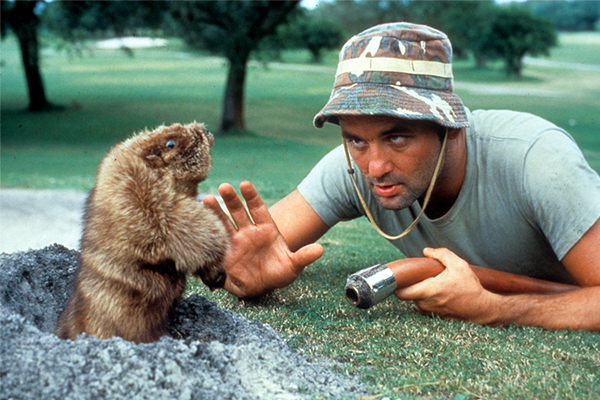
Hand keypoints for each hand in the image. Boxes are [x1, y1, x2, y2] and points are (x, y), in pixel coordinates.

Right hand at [203, 181, 323, 298]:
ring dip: (216, 211)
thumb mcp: (293, 266)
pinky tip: (198, 219)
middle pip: (239, 211)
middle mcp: (249, 230)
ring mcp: (235, 240)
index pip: (258, 208)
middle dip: (232, 199)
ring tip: (206, 199)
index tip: (245, 184)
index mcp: (266, 228)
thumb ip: (303, 256)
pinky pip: (215, 239)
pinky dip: (207, 230)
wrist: (261, 288)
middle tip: (224, 187)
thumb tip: (320, 249)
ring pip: (224, 221)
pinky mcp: (224, 252)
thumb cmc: (278, 273)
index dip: (251, 196)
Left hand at [394, 247, 496, 322]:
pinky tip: (439, 293)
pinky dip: (428, 300)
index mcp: (428, 290)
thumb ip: (442, 254)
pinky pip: (426, 307)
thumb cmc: (471, 287)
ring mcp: (431, 312)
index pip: (400, 292)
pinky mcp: (436, 317)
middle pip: (407, 295)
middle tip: (417, 278)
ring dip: (419, 294)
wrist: (482, 308)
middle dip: (409, 286)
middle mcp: (427, 304)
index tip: (399, 277)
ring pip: (416, 301)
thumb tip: (427, 251)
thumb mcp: (459, 265)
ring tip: (431, 285)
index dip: (396, 285)